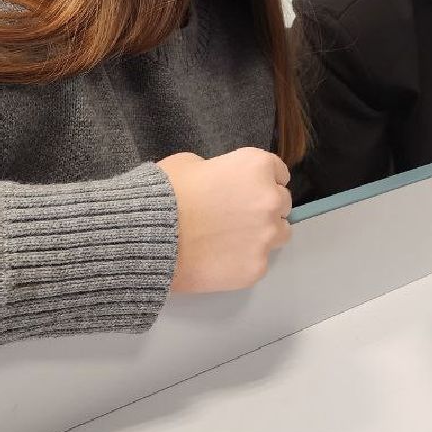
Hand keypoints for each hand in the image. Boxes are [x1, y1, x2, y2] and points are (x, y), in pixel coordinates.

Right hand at [156, 148, 292, 292]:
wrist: (150, 237)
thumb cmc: (165, 193)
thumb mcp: (190, 164)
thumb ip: (217, 170)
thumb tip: (220, 182)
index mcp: (257, 167)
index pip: (278, 172)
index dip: (261, 181)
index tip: (248, 189)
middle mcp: (270, 199)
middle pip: (282, 203)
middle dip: (263, 207)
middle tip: (237, 216)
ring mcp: (266, 236)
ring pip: (279, 234)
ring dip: (262, 233)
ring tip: (232, 240)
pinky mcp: (256, 267)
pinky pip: (259, 261)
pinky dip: (244, 260)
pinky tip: (220, 259)